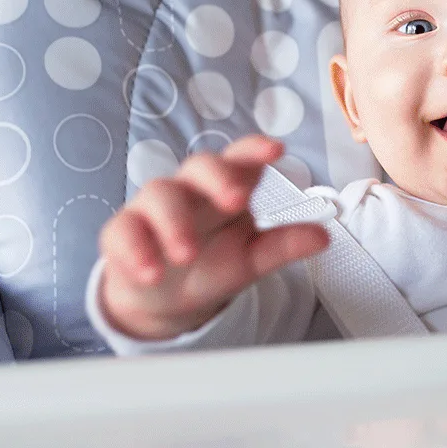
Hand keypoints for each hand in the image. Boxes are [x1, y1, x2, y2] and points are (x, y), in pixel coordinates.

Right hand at [98, 135, 329, 339]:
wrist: (166, 298)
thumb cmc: (211, 265)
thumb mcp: (252, 260)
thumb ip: (283, 246)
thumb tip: (324, 236)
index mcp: (225, 187)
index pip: (240, 159)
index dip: (255, 149)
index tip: (276, 150)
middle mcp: (189, 189)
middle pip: (199, 165)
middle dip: (218, 178)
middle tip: (236, 202)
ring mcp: (152, 208)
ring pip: (159, 195)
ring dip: (173, 224)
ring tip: (186, 254)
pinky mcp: (123, 232)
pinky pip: (122, 232)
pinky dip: (134, 251)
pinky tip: (150, 272)